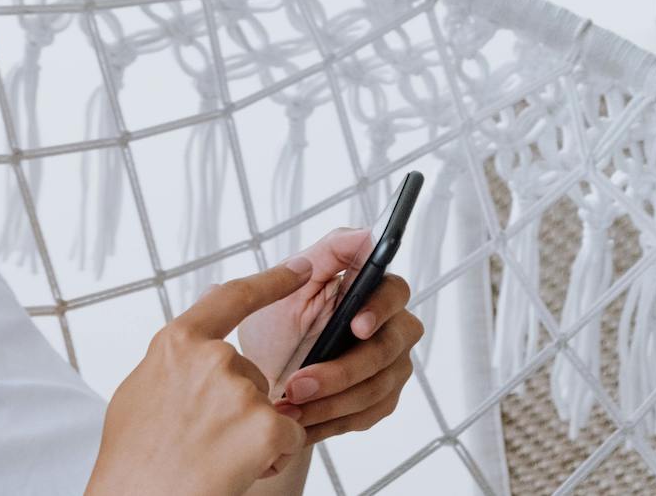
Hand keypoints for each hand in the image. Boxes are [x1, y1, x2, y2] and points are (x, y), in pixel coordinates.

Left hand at [237, 228, 423, 444]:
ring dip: (332, 400)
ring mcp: (390, 364)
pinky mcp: (382, 398)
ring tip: (290, 406)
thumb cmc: (276, 326)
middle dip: (343, 369)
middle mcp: (389, 325)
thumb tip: (365, 233)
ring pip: (379, 386)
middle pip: (390, 346)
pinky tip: (303, 422)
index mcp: (368, 290)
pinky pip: (369, 413)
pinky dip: (333, 420)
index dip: (380, 308)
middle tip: (298, 383)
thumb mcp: (289, 286)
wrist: (262, 382)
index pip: (393, 290)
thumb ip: (327, 256)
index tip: (354, 326)